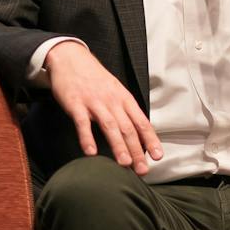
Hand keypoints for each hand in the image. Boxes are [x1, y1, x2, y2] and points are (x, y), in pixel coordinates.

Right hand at [45, 41, 161, 174]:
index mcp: (125, 99)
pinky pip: (82, 123)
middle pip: (128, 128)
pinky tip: (91, 152)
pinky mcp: (75, 103)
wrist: (71, 59)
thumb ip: (125, 112)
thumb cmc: (95, 79)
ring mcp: (94, 102)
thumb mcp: (116, 91)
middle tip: (142, 169)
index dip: (151, 140)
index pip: (142, 122)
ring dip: (118, 146)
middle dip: (137, 150)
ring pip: (110, 126)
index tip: (157, 156)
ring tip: (124, 164)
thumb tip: (137, 135)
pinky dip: (87, 138)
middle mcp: (113, 101)